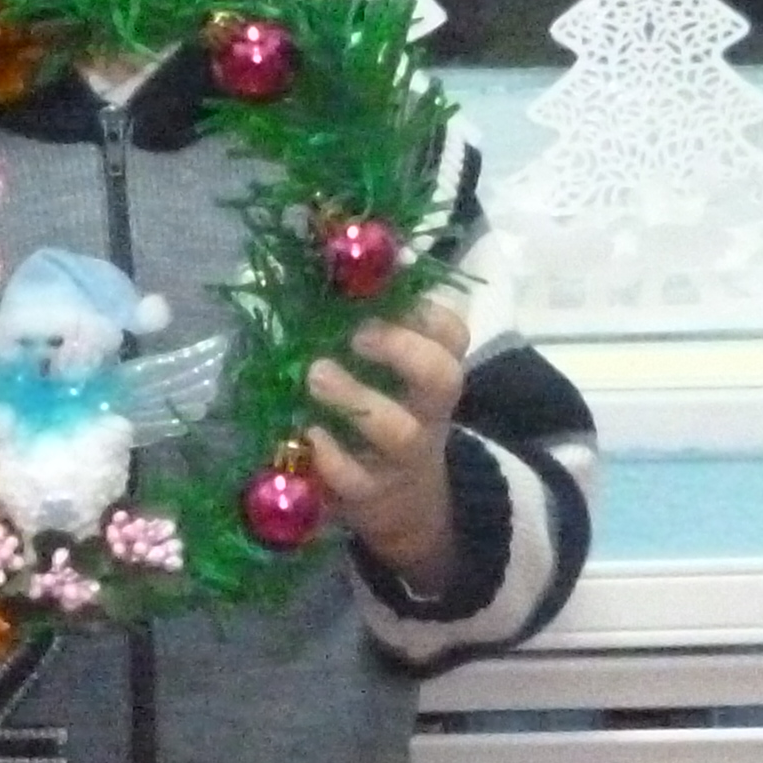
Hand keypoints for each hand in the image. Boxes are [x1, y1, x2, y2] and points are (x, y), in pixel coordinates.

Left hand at [305, 295, 468, 591]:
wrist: (404, 501)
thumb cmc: (384, 411)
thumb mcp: (388, 373)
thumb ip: (370, 326)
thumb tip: (327, 261)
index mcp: (436, 372)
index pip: (454, 334)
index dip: (425, 312)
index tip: (382, 294)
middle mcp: (430, 411)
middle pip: (442, 377)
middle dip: (399, 348)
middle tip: (356, 333)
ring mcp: (404, 455)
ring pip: (399, 431)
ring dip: (356, 398)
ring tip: (315, 374)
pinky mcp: (371, 492)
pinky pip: (356, 478)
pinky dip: (330, 455)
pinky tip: (307, 434)